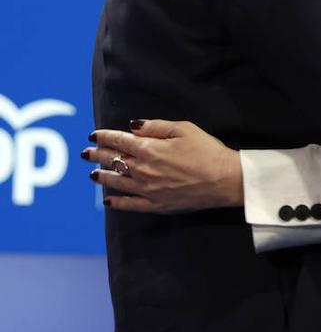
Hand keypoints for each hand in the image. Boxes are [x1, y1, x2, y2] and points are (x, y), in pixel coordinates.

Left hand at [83, 119, 242, 212]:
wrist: (225, 180)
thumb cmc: (208, 151)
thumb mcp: (185, 129)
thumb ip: (156, 126)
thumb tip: (133, 126)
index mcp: (149, 149)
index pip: (119, 141)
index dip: (104, 137)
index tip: (93, 135)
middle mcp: (143, 170)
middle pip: (114, 161)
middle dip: (97, 155)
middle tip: (86, 153)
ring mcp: (148, 189)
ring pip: (117, 182)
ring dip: (103, 177)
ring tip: (93, 174)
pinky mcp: (156, 205)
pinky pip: (130, 205)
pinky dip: (116, 202)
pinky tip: (107, 200)